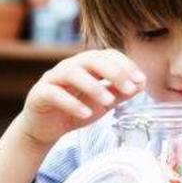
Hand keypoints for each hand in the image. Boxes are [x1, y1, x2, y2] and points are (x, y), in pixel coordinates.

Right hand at [17, 49, 145, 146]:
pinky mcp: (40, 93)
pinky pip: (54, 93)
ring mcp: (53, 78)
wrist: (48, 128)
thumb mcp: (105, 103)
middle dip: (114, 72)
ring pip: (72, 73)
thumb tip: (141, 84)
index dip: (126, 65)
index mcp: (88, 65)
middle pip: (92, 59)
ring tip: (109, 102)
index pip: (108, 55)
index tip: (141, 80)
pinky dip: (72, 103)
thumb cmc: (79, 109)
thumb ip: (121, 93)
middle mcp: (70, 66)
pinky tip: (86, 114)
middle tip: (129, 89)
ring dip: (93, 86)